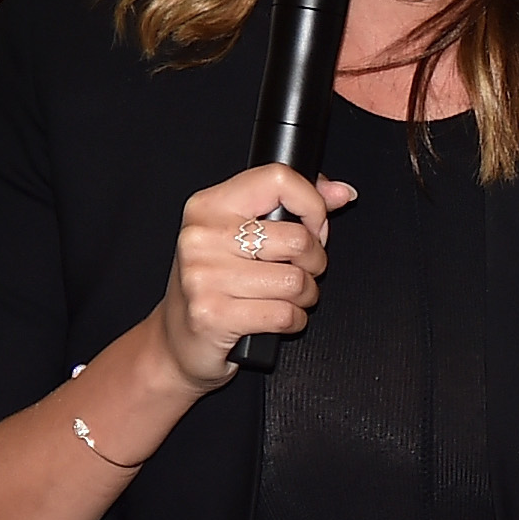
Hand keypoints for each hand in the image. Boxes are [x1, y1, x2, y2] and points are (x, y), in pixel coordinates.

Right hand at [158, 165, 357, 388]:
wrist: (177, 341)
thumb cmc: (216, 286)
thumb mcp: (244, 236)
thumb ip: (294, 206)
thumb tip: (342, 192)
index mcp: (208, 206)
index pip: (277, 178)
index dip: (312, 205)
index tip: (314, 226)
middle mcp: (201, 236)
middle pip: (298, 239)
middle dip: (314, 262)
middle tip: (298, 271)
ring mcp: (203, 276)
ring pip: (296, 281)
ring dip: (304, 296)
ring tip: (284, 297)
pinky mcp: (212, 315)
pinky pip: (285, 314)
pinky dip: (294, 320)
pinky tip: (276, 318)